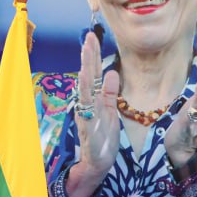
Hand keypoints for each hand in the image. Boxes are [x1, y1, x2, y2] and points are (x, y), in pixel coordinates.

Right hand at [69, 32, 120, 195]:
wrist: (98, 161)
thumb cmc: (103, 136)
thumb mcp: (110, 111)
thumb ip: (110, 92)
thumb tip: (111, 71)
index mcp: (95, 98)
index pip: (93, 73)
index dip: (94, 55)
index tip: (94, 36)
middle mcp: (87, 102)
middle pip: (87, 74)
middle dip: (88, 55)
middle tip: (89, 35)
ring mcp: (86, 113)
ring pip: (84, 86)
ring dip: (85, 68)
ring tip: (86, 50)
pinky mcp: (88, 124)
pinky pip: (86, 105)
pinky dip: (85, 91)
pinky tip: (85, 77)